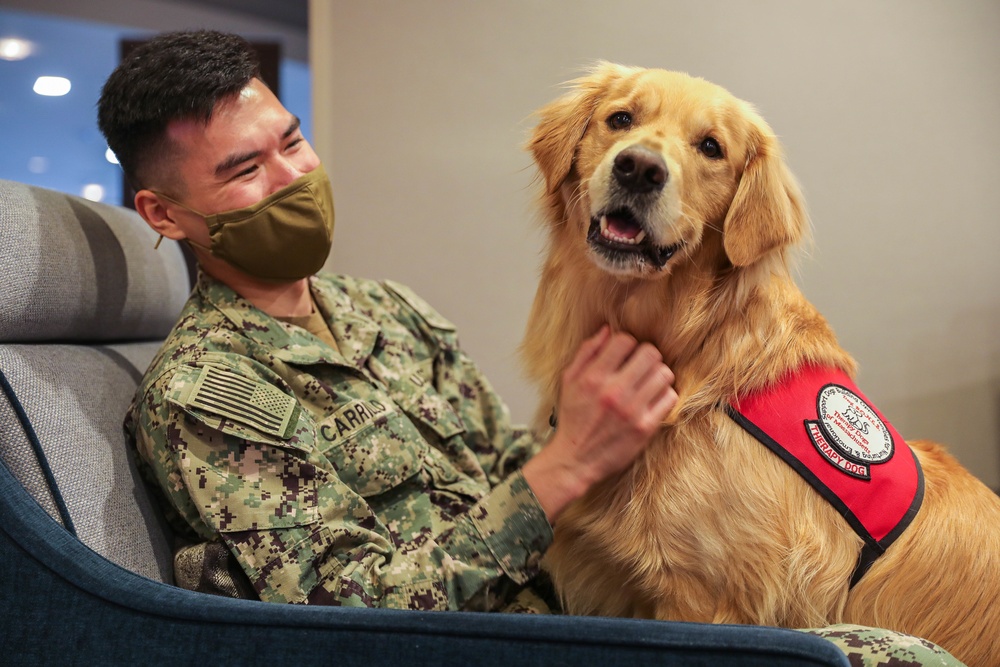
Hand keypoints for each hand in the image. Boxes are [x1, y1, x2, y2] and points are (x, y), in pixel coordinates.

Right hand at [522, 326, 676, 522]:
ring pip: (664, 374)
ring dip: (658, 375)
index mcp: (593, 377)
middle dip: (647, 356)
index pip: (625, 340)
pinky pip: (670, 398)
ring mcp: (632, 410)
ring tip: (648, 383)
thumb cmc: (573, 418)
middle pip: (650, 353)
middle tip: (640, 367)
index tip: (625, 355)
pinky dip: (664, 396)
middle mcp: (614, 391)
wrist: (575, 459)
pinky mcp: (645, 427)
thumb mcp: (570, 381)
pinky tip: (652, 399)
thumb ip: (587, 353)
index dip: (627, 344)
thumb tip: (607, 330)